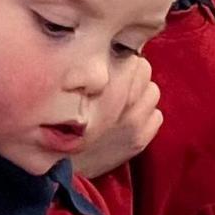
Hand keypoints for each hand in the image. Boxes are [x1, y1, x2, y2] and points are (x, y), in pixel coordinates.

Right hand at [72, 58, 161, 178]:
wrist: (58, 163)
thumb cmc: (60, 122)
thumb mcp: (69, 90)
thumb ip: (92, 70)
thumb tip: (113, 50)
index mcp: (105, 83)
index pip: (131, 56)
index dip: (121, 59)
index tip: (111, 65)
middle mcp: (123, 101)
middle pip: (144, 70)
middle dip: (133, 74)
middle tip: (117, 84)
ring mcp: (134, 122)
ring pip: (153, 92)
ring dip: (141, 95)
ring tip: (123, 103)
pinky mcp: (140, 140)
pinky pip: (156, 116)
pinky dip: (146, 116)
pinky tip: (128, 121)